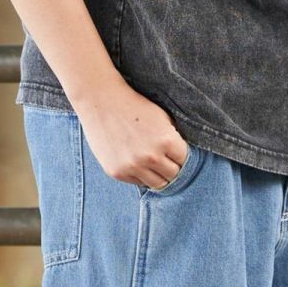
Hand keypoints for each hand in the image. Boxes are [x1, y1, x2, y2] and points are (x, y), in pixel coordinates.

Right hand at [70, 79, 189, 190]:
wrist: (102, 102)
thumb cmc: (135, 106)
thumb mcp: (163, 118)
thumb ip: (174, 139)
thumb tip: (183, 158)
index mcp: (166, 141)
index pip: (185, 161)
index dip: (182, 157)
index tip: (177, 155)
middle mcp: (151, 157)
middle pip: (173, 176)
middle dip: (172, 168)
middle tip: (167, 160)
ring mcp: (133, 167)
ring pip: (157, 185)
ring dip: (158, 176)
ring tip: (154, 165)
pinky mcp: (117, 172)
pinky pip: (138, 182)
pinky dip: (141, 176)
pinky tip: (137, 162)